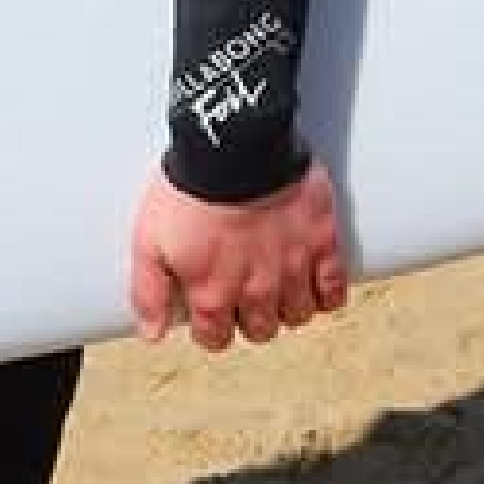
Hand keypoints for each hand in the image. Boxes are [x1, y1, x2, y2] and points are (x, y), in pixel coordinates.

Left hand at [128, 161, 347, 353]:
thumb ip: (149, 291)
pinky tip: (312, 281)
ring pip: (297, 314)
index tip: (209, 309)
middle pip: (260, 330)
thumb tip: (152, 334)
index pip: (215, 338)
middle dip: (249, 318)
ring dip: (286, 305)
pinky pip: (334, 290)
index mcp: (213, 294)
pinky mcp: (322, 244)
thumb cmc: (189, 188)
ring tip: (275, 281)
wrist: (236, 145)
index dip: (210, 328)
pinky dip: (326, 293)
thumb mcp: (149, 239)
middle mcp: (256, 292)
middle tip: (242, 291)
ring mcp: (293, 270)